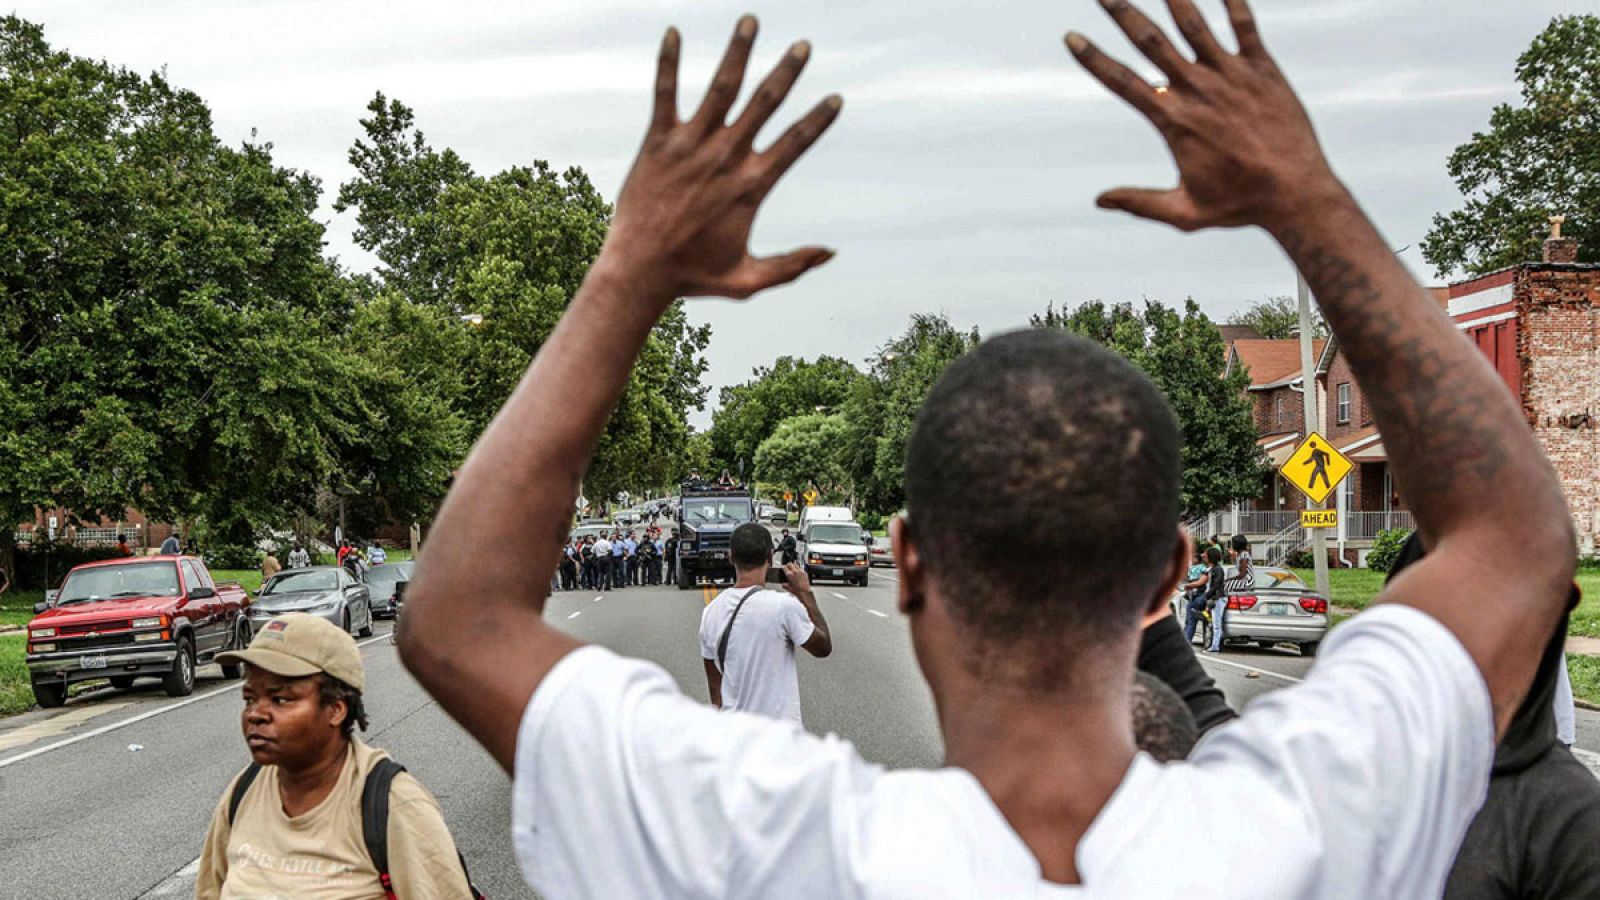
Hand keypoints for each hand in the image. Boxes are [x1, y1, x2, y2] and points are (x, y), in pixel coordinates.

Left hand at [604, 16, 841, 299]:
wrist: (638, 272)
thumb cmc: (693, 276)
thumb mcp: (748, 281)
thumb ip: (791, 266)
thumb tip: (831, 253)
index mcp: (750, 187)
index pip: (794, 144)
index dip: (818, 120)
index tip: (835, 98)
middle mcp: (724, 158)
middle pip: (764, 104)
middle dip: (786, 72)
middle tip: (803, 46)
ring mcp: (690, 146)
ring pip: (721, 89)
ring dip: (738, 53)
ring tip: (750, 21)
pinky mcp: (657, 142)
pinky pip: (665, 94)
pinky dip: (669, 63)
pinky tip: (673, 31)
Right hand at [781, 563, 812, 597]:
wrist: (804, 592)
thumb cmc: (797, 591)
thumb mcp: (787, 588)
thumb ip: (784, 584)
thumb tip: (783, 583)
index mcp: (789, 575)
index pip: (784, 567)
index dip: (783, 567)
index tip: (783, 568)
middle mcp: (795, 572)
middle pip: (790, 564)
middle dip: (787, 565)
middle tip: (787, 567)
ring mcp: (800, 571)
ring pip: (795, 564)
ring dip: (793, 565)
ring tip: (792, 568)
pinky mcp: (804, 572)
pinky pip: (800, 568)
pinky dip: (798, 569)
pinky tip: (798, 572)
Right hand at [1066, 0, 1341, 232]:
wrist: (1297, 193)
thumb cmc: (1240, 205)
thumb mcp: (1184, 213)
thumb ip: (1140, 203)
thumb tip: (1099, 200)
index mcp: (1175, 121)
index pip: (1123, 82)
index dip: (1093, 58)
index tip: (1072, 37)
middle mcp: (1199, 90)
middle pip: (1152, 42)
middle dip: (1124, 14)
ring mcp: (1232, 76)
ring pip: (1195, 25)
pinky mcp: (1263, 70)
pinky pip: (1245, 26)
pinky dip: (1233, 2)